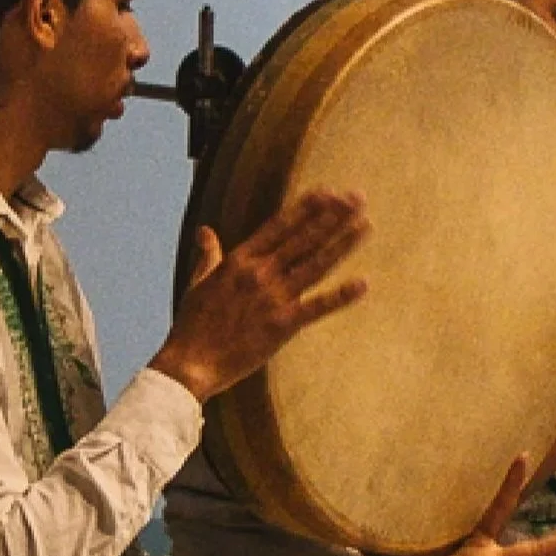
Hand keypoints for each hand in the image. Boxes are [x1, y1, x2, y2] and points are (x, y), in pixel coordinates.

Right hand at [152, 189, 370, 401]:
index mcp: (239, 260)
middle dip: (333, 216)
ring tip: (365, 225)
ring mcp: (273, 298)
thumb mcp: (197, 283)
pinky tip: (362, 284)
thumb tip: (205, 231)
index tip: (327, 191)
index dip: (306, 208)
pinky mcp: (283, 325)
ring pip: (315, 264)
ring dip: (342, 244)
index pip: (280, 226)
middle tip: (357, 198)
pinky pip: (317, 307)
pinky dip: (340, 296)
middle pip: (304, 239)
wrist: (190, 363)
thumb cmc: (191, 325)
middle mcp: (260, 273)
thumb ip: (209, 255)